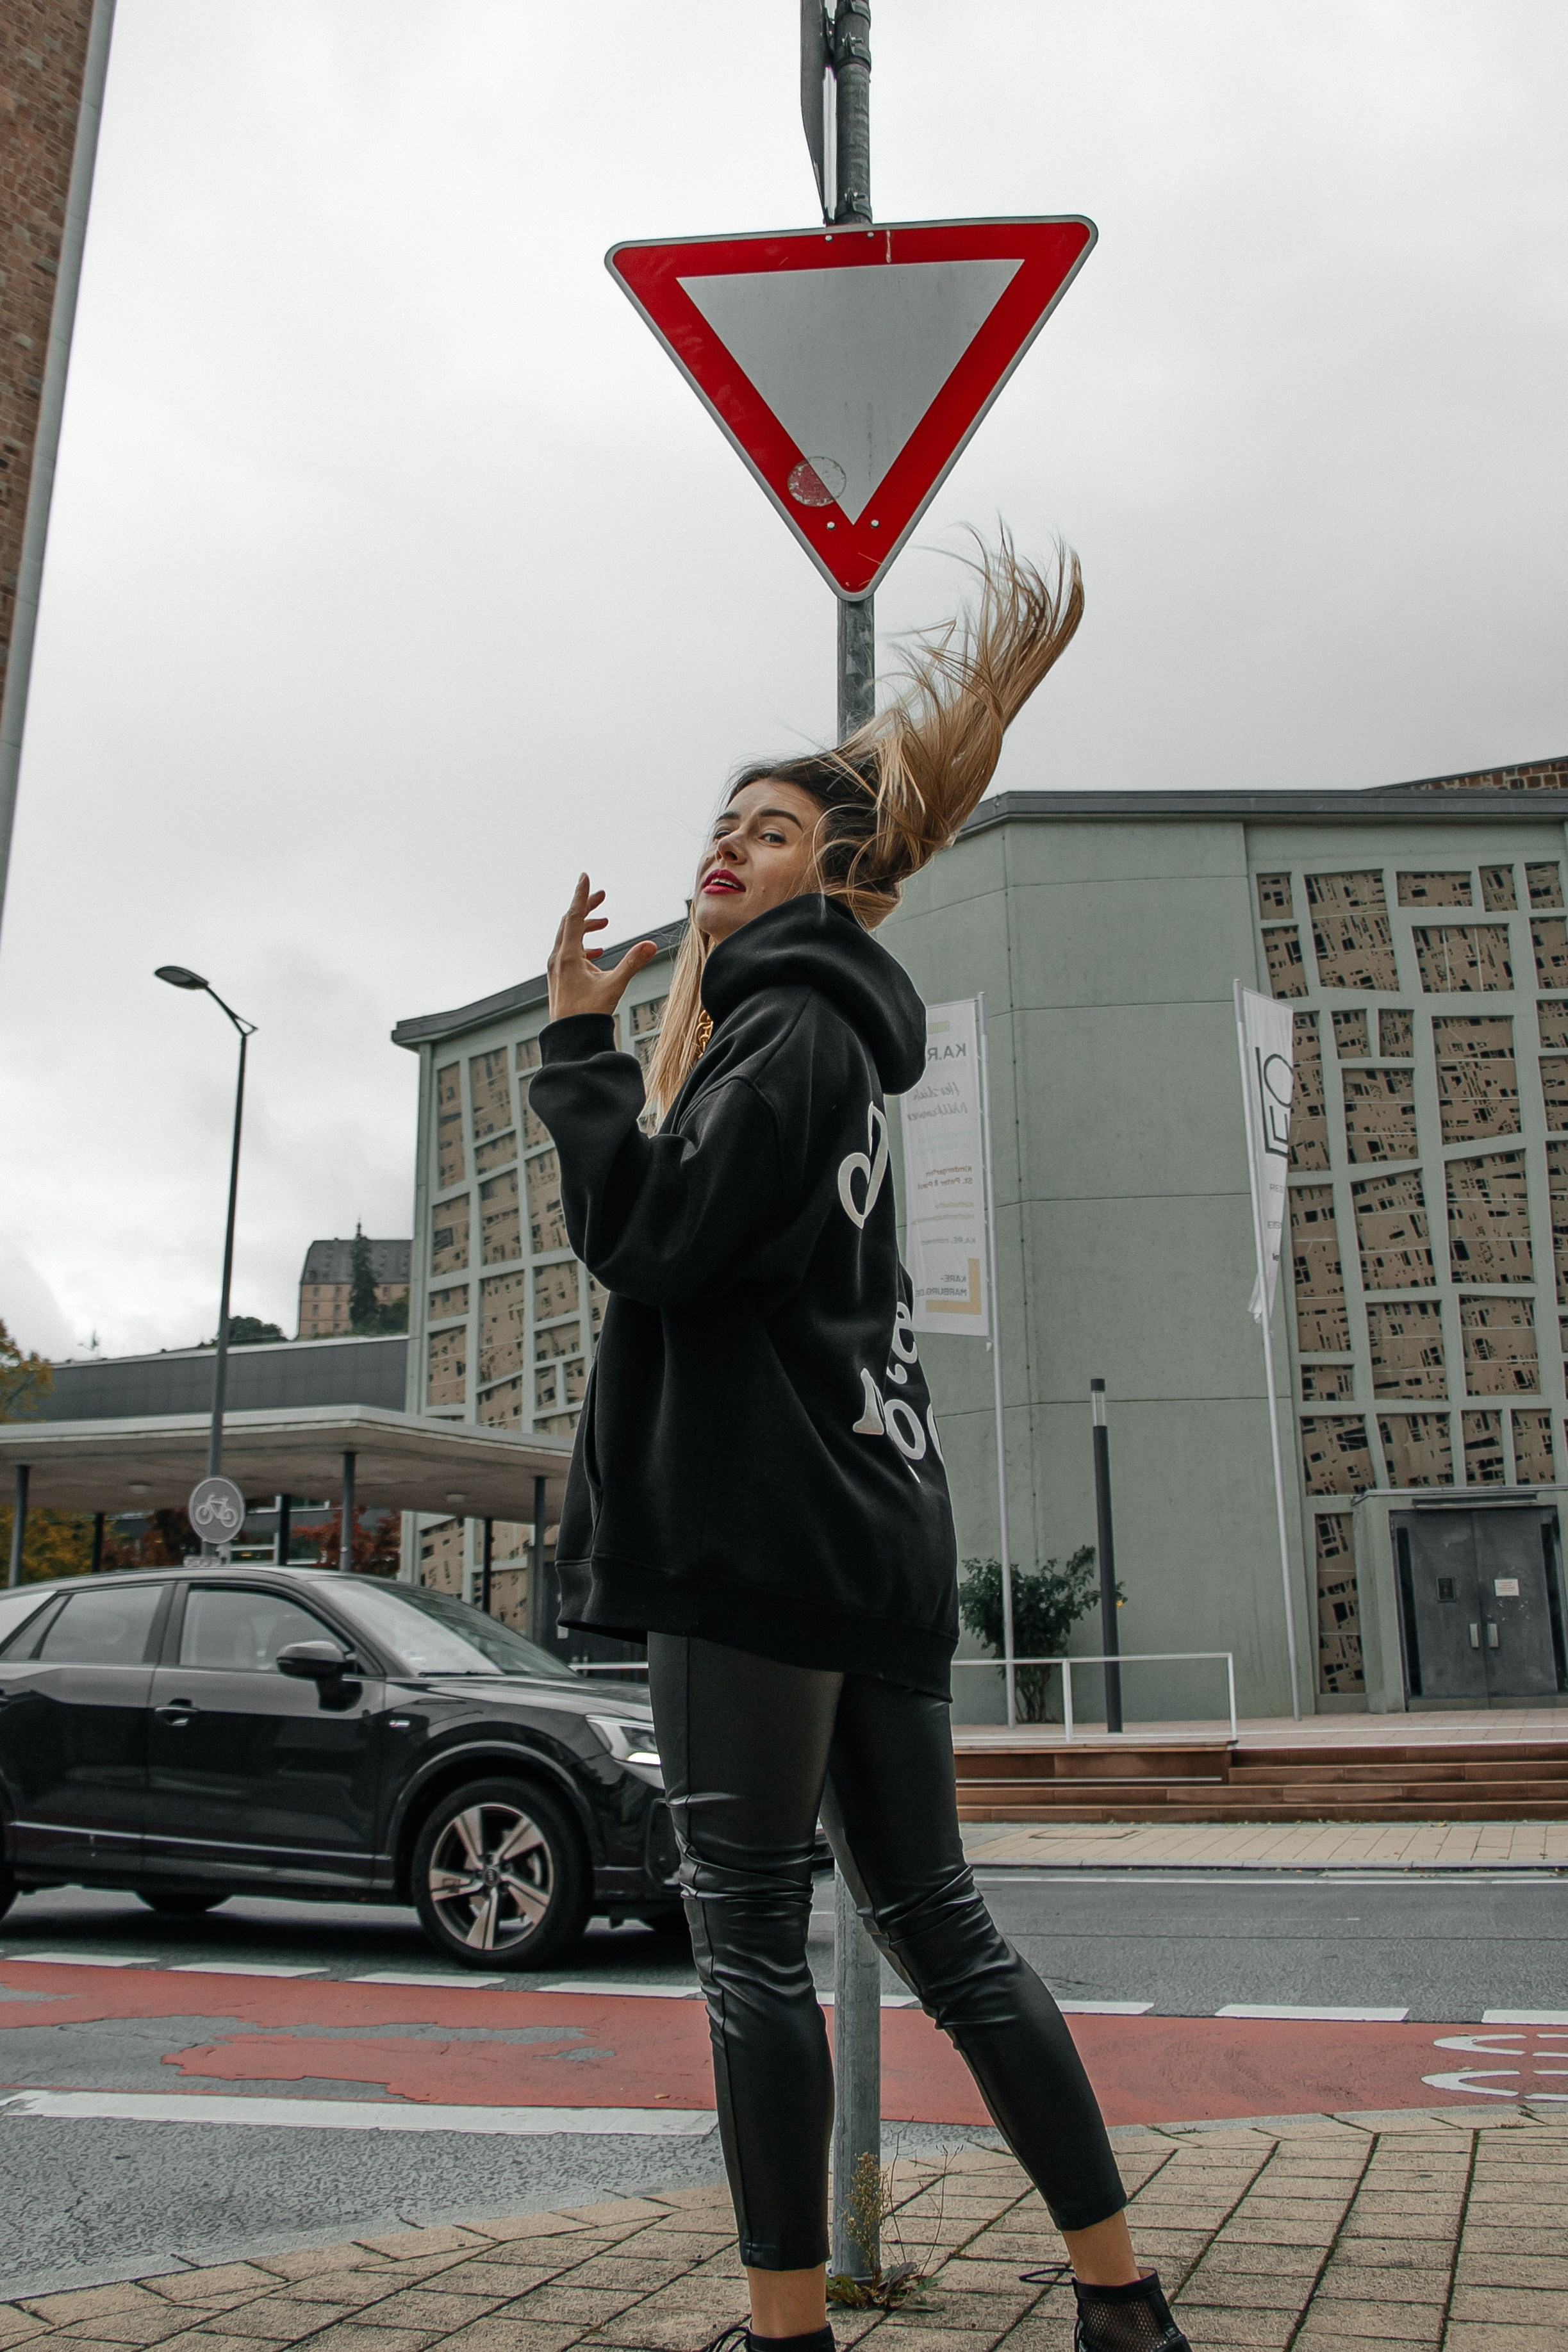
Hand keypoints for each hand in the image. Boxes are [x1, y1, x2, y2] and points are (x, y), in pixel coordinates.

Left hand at [547, 874, 658, 1022]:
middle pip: (569, 922)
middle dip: (586, 907)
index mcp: (567, 956)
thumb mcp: (614, 986)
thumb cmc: (589, 1014)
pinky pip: (568, 951)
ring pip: (568, 936)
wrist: (570, 1038)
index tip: (586, 876)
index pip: (575, 916)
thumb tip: (651, 945)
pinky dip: (582, 944)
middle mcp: (558, 958)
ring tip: (605, 922)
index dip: (582, 896)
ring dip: (585, 926)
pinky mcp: (559, 977)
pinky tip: (597, 951)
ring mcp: (556, 968)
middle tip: (603, 895)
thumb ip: (632, 963)